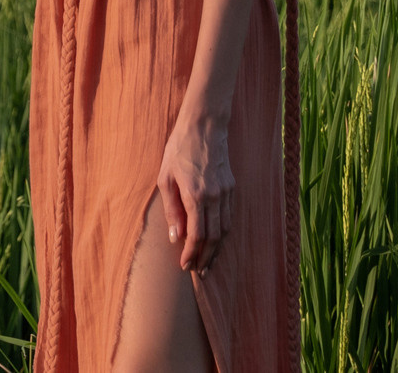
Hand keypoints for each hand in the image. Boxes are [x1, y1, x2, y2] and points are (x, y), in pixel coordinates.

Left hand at [157, 113, 235, 273]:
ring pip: (226, 230)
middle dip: (206, 258)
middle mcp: (215, 197)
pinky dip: (224, 233)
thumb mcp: (165, 178)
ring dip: (217, 249)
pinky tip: (217, 240)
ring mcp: (227, 192)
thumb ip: (171, 210)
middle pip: (214, 238)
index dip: (192, 254)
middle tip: (198, 272)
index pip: (197, 235)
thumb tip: (175, 237)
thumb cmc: (179, 149)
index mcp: (196, 196)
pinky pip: (230, 217)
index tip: (185, 266)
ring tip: (208, 262)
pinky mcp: (232, 187)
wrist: (204, 125)